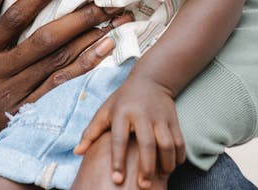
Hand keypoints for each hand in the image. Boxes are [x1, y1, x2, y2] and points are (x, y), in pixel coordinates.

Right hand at [0, 0, 131, 183]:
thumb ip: (4, 33)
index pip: (17, 15)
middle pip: (45, 39)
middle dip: (79, 17)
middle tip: (107, 0)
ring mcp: (13, 95)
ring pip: (59, 62)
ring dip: (90, 38)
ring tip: (115, 20)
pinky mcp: (28, 115)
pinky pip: (63, 87)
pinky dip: (86, 66)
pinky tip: (106, 48)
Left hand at [74, 74, 185, 188]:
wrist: (150, 79)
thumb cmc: (123, 100)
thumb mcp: (105, 110)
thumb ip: (91, 131)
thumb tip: (77, 152)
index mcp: (122, 112)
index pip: (119, 139)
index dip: (118, 160)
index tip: (117, 180)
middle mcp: (141, 114)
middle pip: (147, 144)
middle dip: (147, 167)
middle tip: (143, 186)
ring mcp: (159, 116)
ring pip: (167, 144)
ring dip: (166, 164)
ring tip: (161, 177)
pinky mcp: (173, 119)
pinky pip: (179, 141)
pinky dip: (178, 157)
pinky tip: (172, 166)